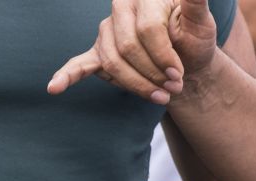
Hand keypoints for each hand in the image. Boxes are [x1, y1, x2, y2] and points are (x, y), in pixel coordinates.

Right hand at [48, 0, 217, 102]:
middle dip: (151, 73)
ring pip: (113, 64)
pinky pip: (80, 64)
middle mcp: (120, 9)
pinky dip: (67, 76)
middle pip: (127, 49)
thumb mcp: (201, 21)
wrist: (185, 59)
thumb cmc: (194, 39)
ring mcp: (106, 31)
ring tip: (160, 97)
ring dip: (136, 85)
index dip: (162, 56)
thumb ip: (195, 2)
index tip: (178, 75)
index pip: (146, 30)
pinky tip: (54, 87)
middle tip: (173, 89)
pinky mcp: (99, 53)